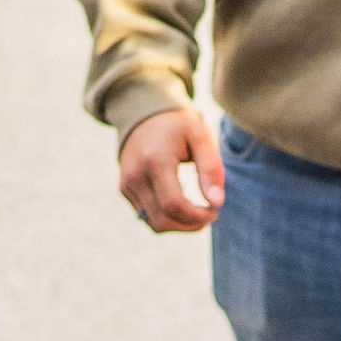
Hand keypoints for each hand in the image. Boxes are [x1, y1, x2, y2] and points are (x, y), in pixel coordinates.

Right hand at [118, 105, 224, 236]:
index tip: (214, 211)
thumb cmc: (179, 126)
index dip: (197, 216)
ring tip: (197, 214)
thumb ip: (211, 168)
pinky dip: (166, 219)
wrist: (144, 114)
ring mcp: (127, 183)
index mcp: (155, 160)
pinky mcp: (124, 189)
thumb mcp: (201, 136)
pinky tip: (181, 207)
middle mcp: (135, 174)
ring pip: (153, 223)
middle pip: (163, 219)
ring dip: (179, 226)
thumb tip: (216, 202)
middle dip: (190, 224)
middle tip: (209, 215)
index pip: (174, 204)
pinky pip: (146, 216)